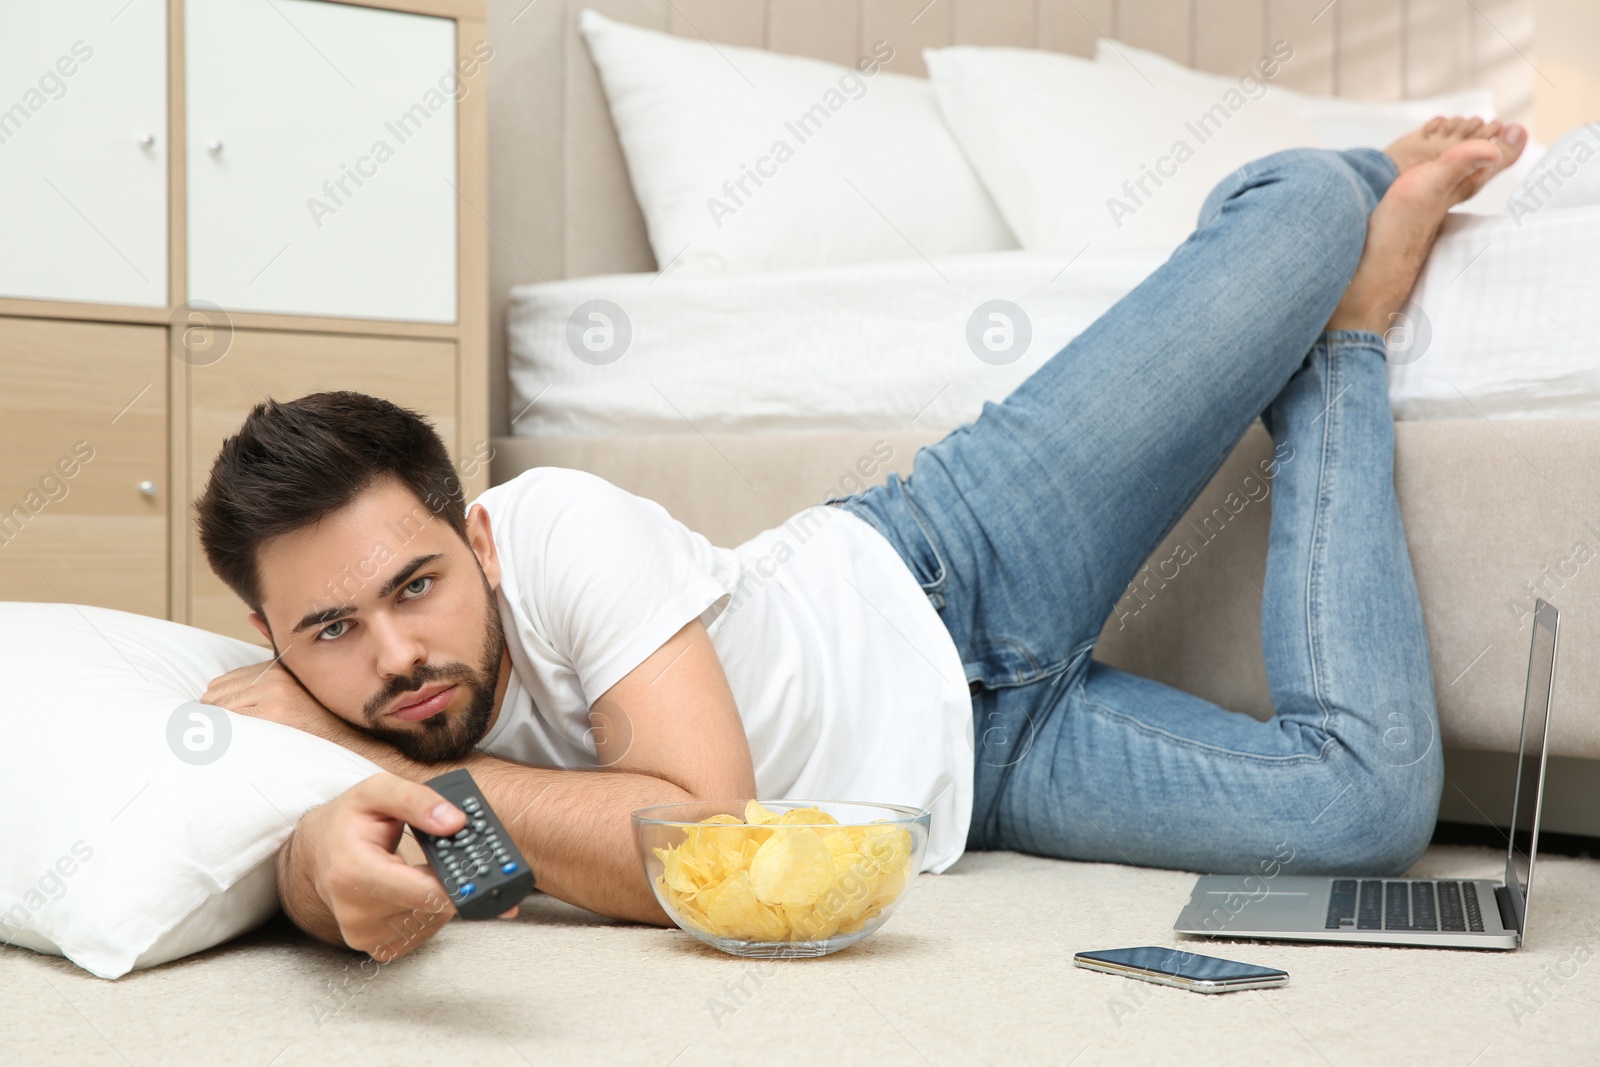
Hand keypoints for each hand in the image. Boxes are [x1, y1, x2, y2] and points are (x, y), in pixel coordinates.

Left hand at [202, 659, 356, 744]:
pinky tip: (226, 739)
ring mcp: (275, 693)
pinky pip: (231, 719)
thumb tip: (251, 616)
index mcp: (276, 667)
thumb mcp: (297, 678)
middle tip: (212, 728)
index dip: (220, 701)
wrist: (342, 741)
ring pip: (220, 707)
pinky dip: (222, 730)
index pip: (226, 681)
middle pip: (217, 694)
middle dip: (212, 712)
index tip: (219, 717)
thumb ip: (272, 645)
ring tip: (218, 736)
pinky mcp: (274, 712)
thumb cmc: (316, 716)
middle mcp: (275, 676)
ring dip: (214, 723)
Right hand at [286, 773, 517, 959]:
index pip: (421, 891)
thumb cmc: (349, 821)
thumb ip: (417, 800)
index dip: (459, 885)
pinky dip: (434, 911)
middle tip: (475, 863)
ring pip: (434, 921)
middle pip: (433, 907)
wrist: (319, 853)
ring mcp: (365, 935)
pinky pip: (424, 932)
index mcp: (353, 871)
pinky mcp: (377, 947)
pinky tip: (425, 889)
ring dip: (446, 897)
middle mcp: (355, 911)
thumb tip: (456, 821)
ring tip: (438, 870)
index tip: (487, 874)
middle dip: (459, 884)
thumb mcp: (378, 792)